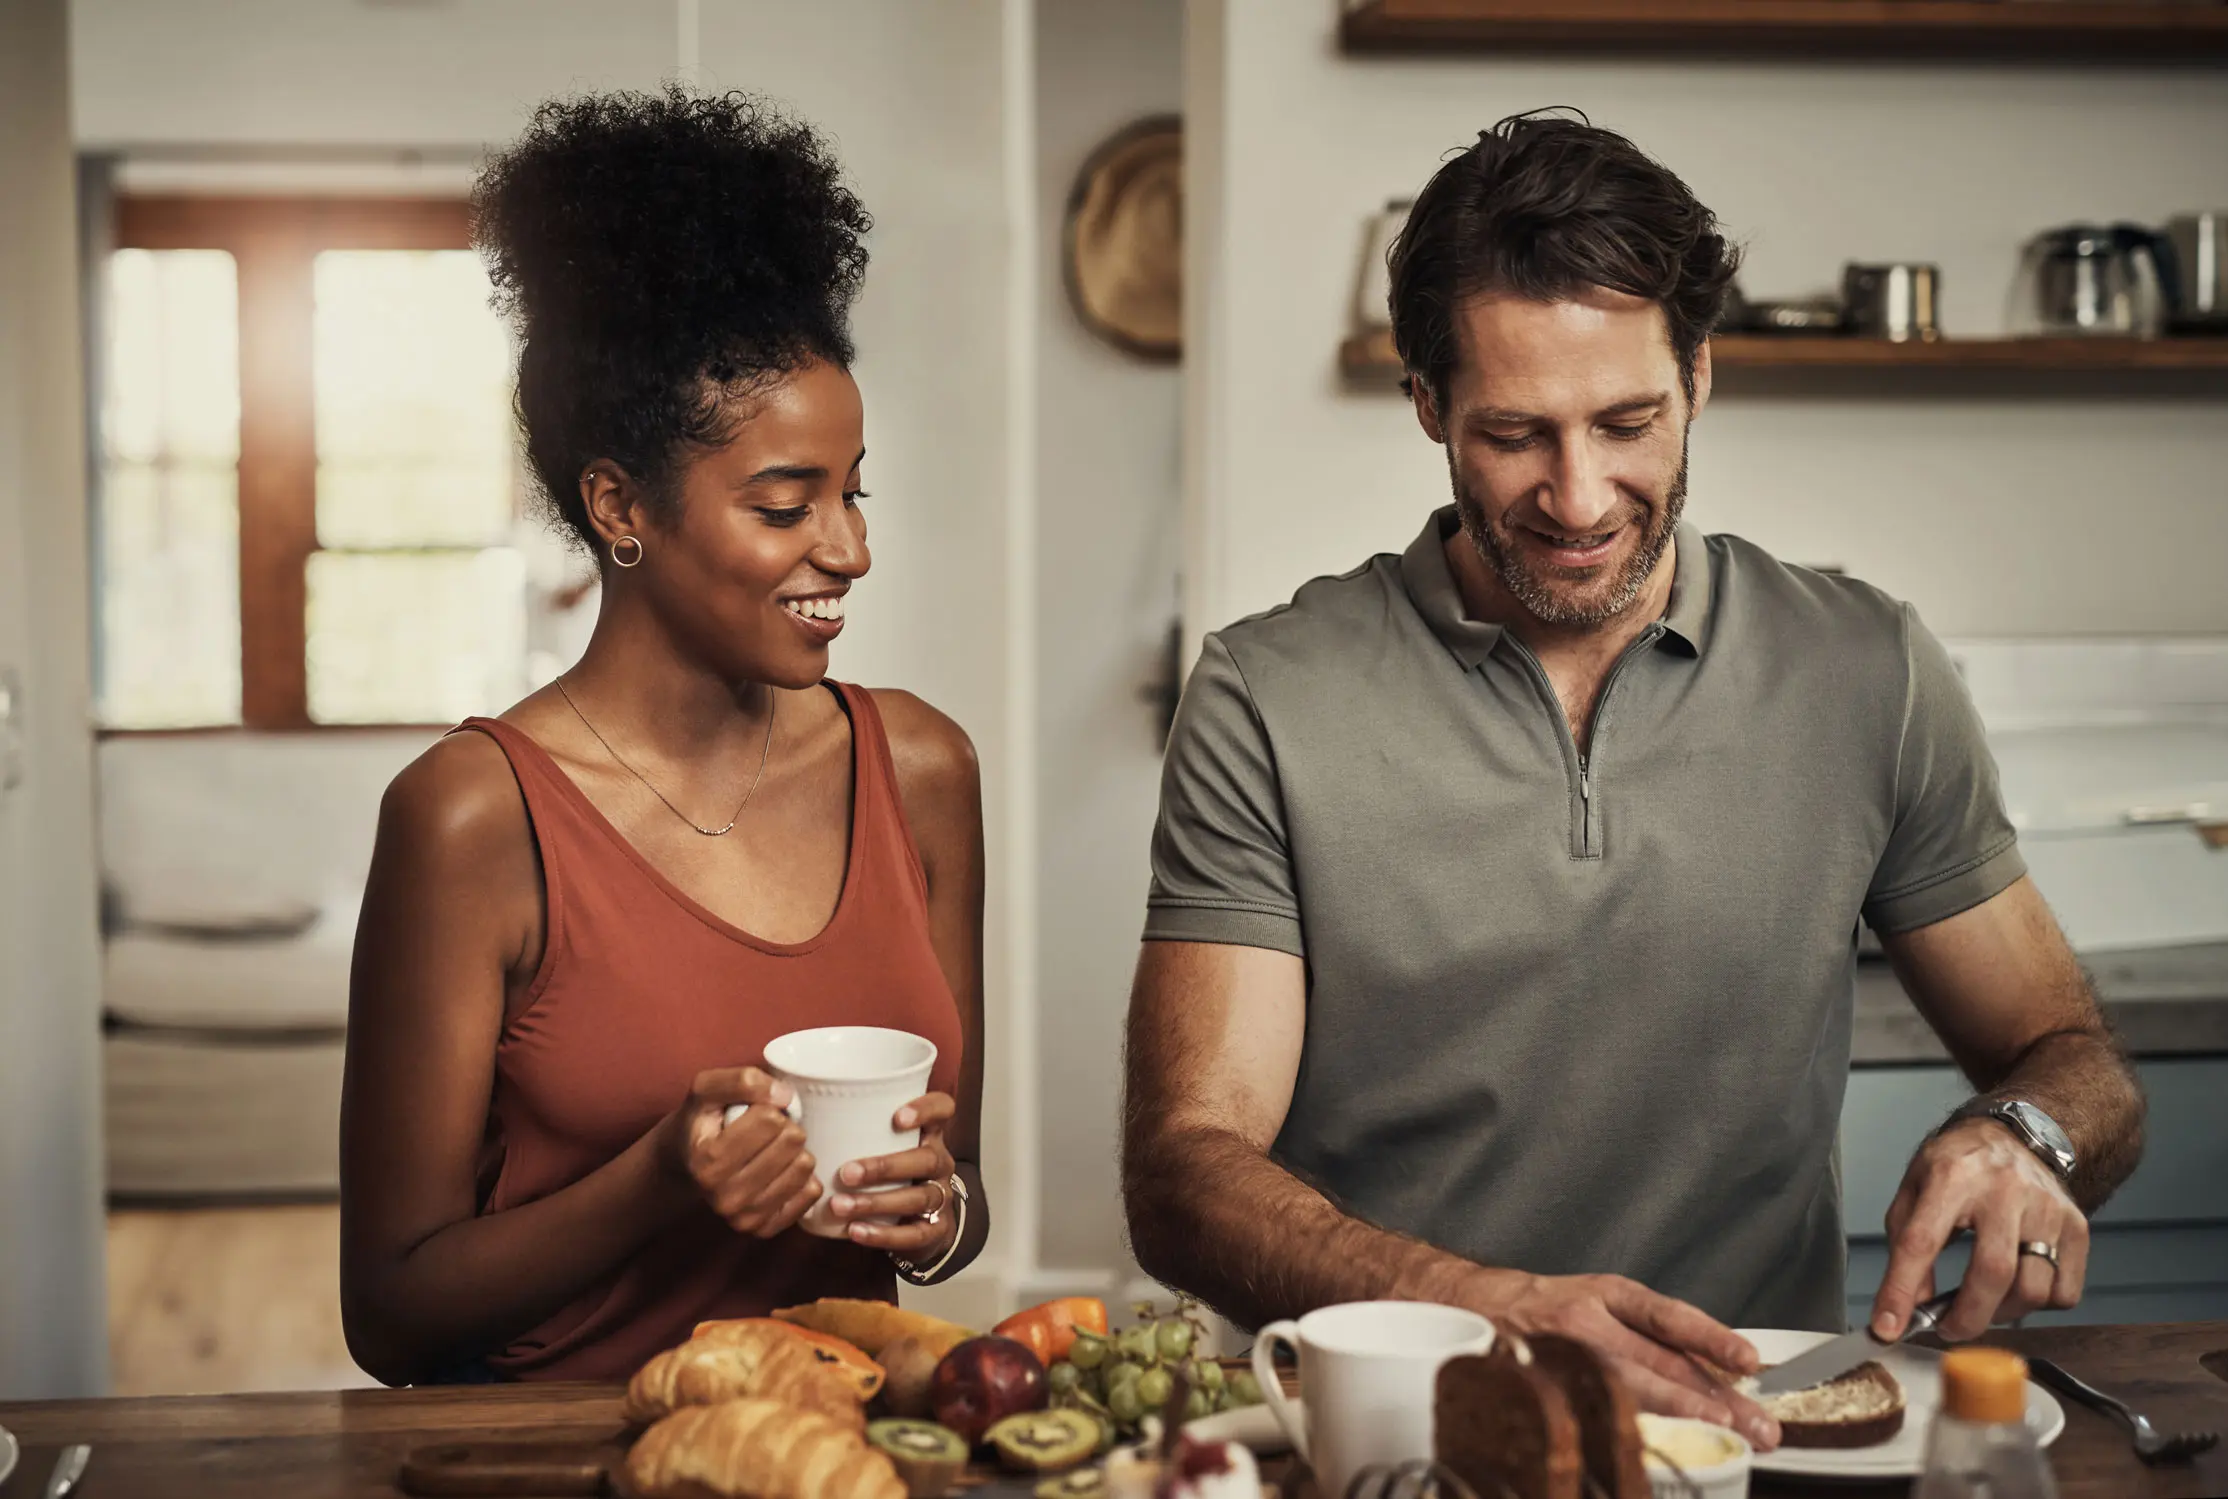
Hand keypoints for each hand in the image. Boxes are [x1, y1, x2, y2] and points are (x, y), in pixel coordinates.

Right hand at [659, 1068, 821, 1237]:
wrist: (687, 1162)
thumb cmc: (703, 1121)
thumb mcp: (707, 1088)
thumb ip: (742, 1080)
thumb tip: (785, 1096)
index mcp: (708, 1162)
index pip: (772, 1120)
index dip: (769, 1107)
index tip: (754, 1114)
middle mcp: (725, 1197)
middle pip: (792, 1143)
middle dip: (785, 1127)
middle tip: (766, 1133)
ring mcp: (745, 1218)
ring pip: (804, 1167)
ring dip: (795, 1151)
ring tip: (772, 1150)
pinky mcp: (765, 1229)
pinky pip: (811, 1193)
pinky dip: (803, 1176)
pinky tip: (782, 1171)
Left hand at [825, 1092, 959, 1257]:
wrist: (919, 1222)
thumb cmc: (887, 1174)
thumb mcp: (881, 1145)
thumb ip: (850, 1127)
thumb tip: (792, 1102)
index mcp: (928, 1134)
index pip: (942, 1109)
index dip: (926, 1109)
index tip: (897, 1117)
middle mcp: (940, 1162)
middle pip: (927, 1159)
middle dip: (885, 1166)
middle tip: (846, 1173)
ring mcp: (941, 1197)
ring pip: (919, 1197)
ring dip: (876, 1202)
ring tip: (840, 1206)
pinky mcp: (936, 1230)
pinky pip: (914, 1234)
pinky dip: (883, 1234)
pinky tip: (855, 1231)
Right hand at [1462, 1267, 1781, 1451]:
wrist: (1473, 1306)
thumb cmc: (1545, 1307)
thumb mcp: (1596, 1299)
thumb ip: (1645, 1332)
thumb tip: (1714, 1376)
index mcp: (1604, 1293)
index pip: (1666, 1316)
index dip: (1709, 1337)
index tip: (1748, 1360)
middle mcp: (1584, 1321)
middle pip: (1660, 1363)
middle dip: (1716, 1399)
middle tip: (1760, 1426)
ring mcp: (1561, 1357)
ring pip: (1632, 1392)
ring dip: (1685, 1418)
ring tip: (1726, 1435)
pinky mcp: (1543, 1387)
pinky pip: (1594, 1411)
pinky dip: (1633, 1430)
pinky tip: (1659, 1445)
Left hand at [1871, 1118, 2087, 1342]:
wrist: (2015, 1135)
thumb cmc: (1959, 1164)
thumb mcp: (1915, 1188)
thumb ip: (1905, 1242)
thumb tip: (1912, 1303)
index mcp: (1951, 1177)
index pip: (1921, 1242)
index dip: (1901, 1290)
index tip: (1888, 1326)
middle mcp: (2004, 1190)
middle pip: (1992, 1272)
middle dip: (1966, 1316)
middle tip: (1949, 1328)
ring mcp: (2046, 1209)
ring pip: (2033, 1289)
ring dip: (2002, 1314)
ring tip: (1982, 1304)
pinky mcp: (2076, 1226)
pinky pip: (2064, 1291)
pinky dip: (2039, 1305)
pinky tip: (2018, 1287)